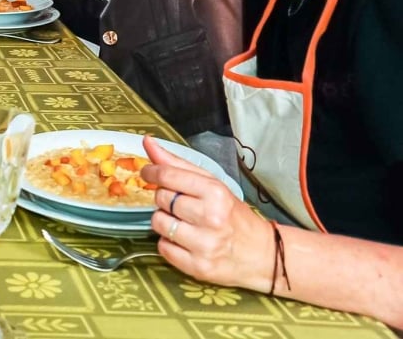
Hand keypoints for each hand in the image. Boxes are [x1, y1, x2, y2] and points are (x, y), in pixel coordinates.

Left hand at [141, 136, 274, 291]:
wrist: (263, 254)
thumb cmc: (234, 216)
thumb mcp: (212, 184)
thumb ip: (178, 164)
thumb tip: (148, 143)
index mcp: (215, 193)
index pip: (168, 175)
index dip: (152, 172)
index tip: (148, 173)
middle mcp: (210, 218)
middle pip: (161, 198)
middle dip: (164, 199)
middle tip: (180, 205)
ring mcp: (204, 244)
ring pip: (158, 223)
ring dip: (164, 221)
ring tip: (183, 223)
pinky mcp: (197, 267)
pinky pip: (162, 248)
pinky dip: (168, 243)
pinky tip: (185, 241)